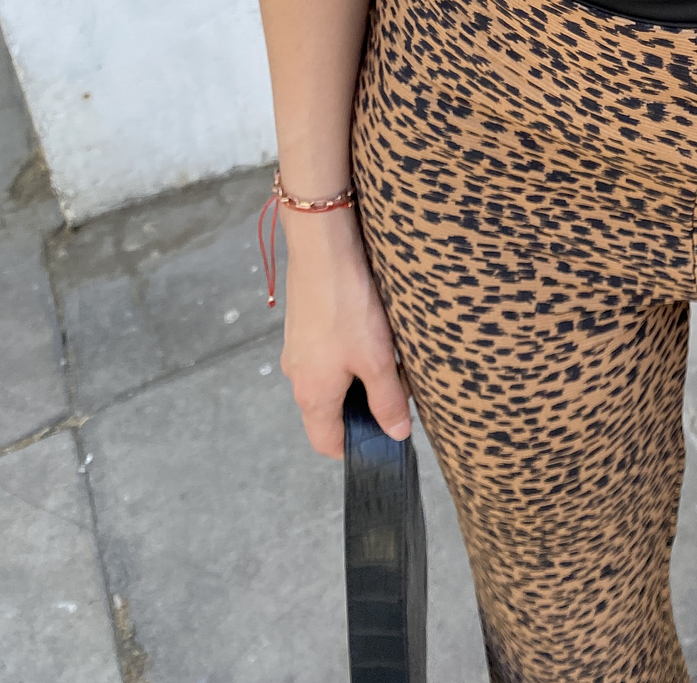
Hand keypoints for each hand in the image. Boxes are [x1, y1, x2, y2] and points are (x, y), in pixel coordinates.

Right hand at [278, 206, 413, 457]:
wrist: (321, 248)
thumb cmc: (347, 306)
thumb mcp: (376, 358)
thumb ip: (388, 400)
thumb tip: (397, 434)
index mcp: (312, 395)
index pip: (327, 443)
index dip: (357, 447)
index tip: (386, 436)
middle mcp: (298, 377)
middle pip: (330, 411)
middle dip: (364, 407)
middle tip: (398, 391)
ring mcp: (298, 349)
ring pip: (331, 380)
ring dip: (359, 377)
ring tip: (390, 357)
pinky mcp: (304, 325)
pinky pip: (326, 354)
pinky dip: (350, 354)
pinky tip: (373, 332)